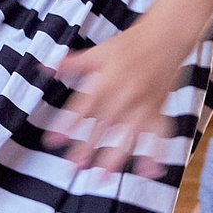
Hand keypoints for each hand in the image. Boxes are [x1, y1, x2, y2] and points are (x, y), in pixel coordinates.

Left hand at [48, 22, 186, 179]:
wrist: (166, 36)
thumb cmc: (130, 43)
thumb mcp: (99, 51)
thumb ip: (74, 64)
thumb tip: (45, 66)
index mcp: (107, 80)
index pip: (83, 107)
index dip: (67, 124)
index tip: (53, 141)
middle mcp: (125, 95)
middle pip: (102, 126)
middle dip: (87, 147)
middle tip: (72, 167)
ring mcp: (143, 105)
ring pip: (128, 135)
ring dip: (116, 157)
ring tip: (103, 177)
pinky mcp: (158, 110)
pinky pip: (158, 135)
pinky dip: (155, 154)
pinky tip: (150, 173)